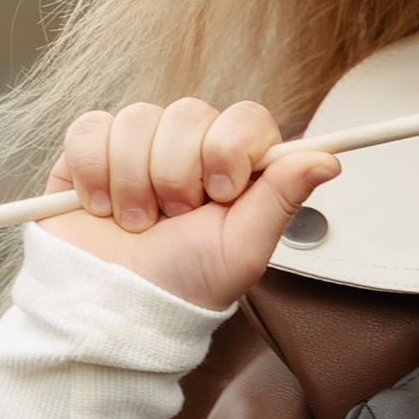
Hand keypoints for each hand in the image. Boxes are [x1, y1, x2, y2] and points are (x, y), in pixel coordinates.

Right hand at [39, 98, 339, 310]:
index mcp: (235, 168)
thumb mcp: (241, 250)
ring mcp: (139, 146)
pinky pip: (91, 130)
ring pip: (137, 120)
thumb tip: (328, 160)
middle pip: (188, 113)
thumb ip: (282, 197)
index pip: (245, 118)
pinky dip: (94, 173)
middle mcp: (189, 148)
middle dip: (177, 174)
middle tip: (174, 217)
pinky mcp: (90, 150)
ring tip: (136, 222)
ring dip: (133, 181)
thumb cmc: (182, 284)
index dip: (230, 148)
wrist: (112, 306)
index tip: (220, 194)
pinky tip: (102, 207)